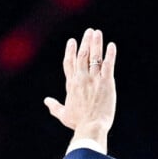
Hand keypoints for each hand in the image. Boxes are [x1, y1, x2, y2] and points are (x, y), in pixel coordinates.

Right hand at [44, 28, 116, 151]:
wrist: (91, 127)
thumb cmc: (78, 123)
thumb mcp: (63, 114)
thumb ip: (54, 106)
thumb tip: (46, 101)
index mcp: (71, 85)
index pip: (69, 64)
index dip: (70, 51)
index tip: (72, 41)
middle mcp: (81, 79)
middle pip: (82, 56)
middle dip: (85, 42)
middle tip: (88, 31)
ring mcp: (94, 80)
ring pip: (94, 57)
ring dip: (96, 43)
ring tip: (97, 33)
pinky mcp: (106, 82)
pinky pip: (108, 64)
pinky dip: (110, 54)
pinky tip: (111, 46)